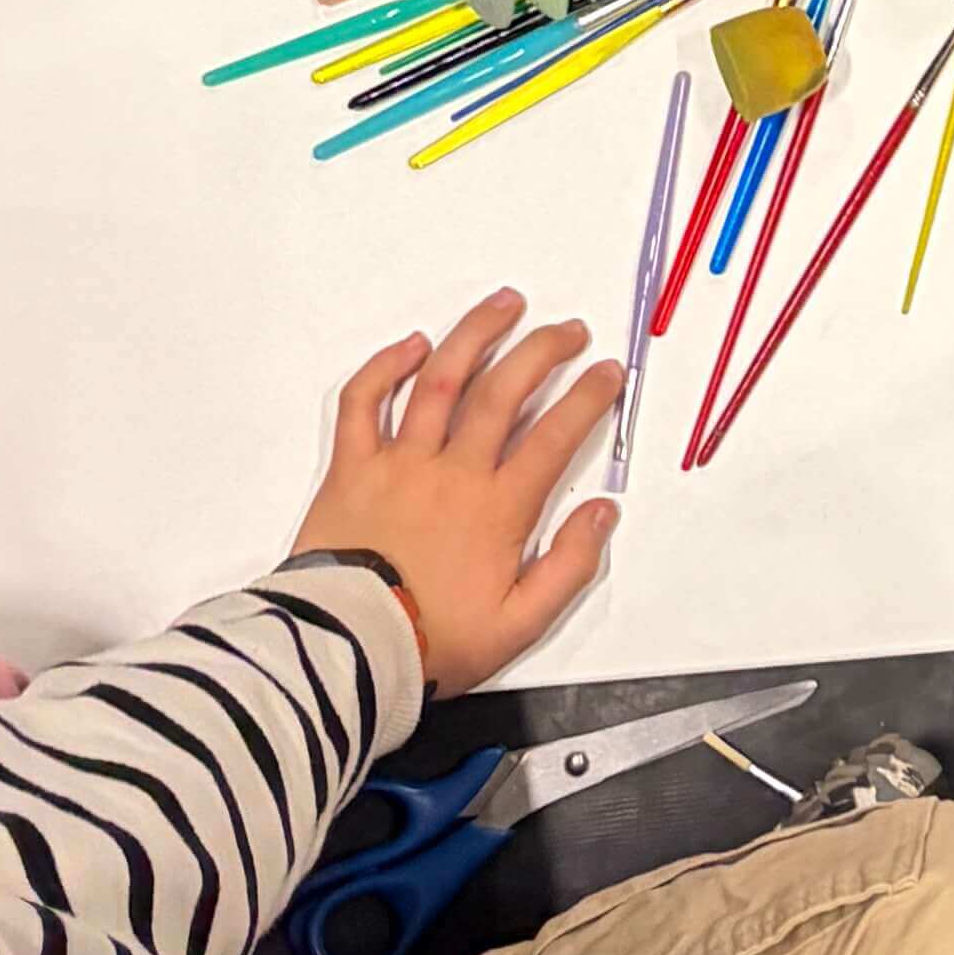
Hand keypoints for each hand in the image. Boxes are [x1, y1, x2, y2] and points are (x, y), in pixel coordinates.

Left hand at [292, 284, 624, 693]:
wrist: (346, 650)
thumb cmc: (431, 642)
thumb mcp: (519, 624)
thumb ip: (569, 566)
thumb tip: (604, 513)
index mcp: (497, 509)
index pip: (555, 436)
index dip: (588, 398)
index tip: (608, 372)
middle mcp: (453, 472)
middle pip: (504, 391)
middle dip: (544, 351)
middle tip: (569, 330)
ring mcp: (400, 462)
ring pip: (442, 380)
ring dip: (477, 334)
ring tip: (506, 304)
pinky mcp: (352, 467)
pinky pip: (364, 401)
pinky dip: (386, 366)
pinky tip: (413, 343)